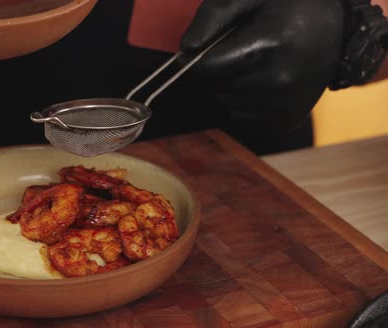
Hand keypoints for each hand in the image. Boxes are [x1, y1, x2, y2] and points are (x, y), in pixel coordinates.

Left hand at [180, 0, 344, 148]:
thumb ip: (214, 16)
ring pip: (226, 104)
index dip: (199, 58)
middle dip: (217, 71)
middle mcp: (281, 82)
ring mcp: (286, 106)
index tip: (210, 46)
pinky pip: (242, 117)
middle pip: (214, 89)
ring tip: (256, 63)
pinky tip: (262, 80)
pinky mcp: (286, 121)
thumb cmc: (289, 6)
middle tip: (242, 49)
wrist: (337, 29)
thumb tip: (185, 51)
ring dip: (230, 86)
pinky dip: (243, 101)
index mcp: (271, 46)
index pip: (207, 70)